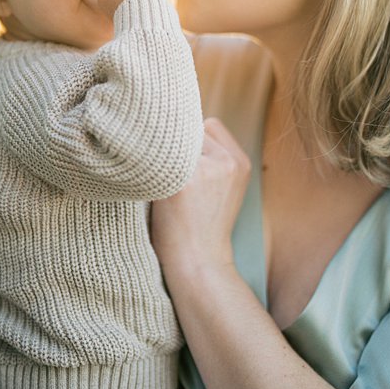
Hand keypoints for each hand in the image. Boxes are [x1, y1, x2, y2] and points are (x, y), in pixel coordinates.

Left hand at [151, 117, 250, 279]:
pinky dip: (148, 168)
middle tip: (170, 179)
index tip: (183, 168)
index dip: (191, 142)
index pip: (209, 125)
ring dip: (162, 157)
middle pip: (189, 130)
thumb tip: (176, 125)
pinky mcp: (183, 181)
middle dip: (176, 149)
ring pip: (171, 142)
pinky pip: (156, 156)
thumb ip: (212, 157)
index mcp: (241, 162)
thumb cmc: (201, 226)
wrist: (198, 264)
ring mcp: (206, 169)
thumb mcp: (223, 187)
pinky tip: (152, 190)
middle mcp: (227, 161)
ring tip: (163, 187)